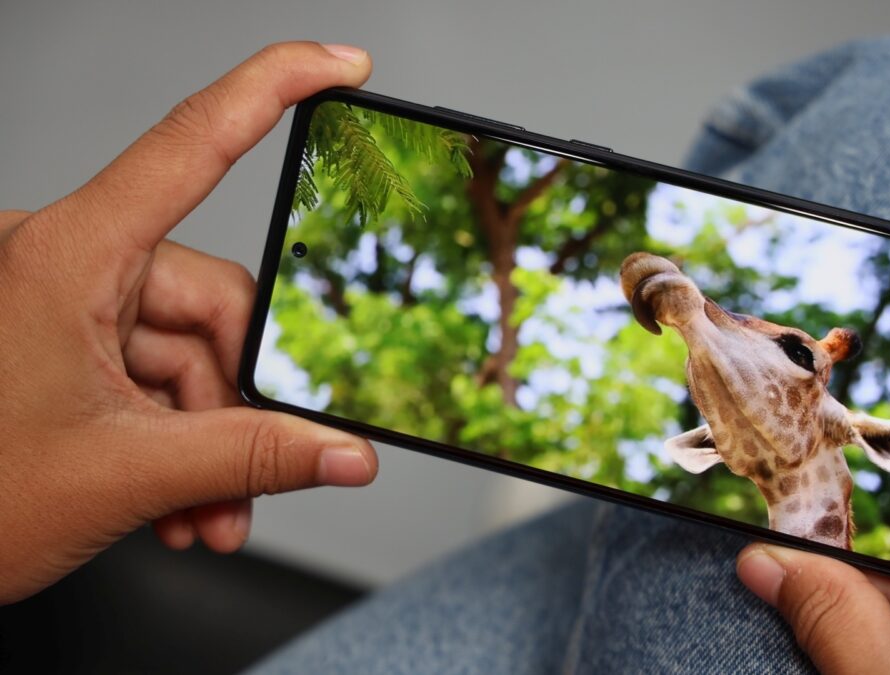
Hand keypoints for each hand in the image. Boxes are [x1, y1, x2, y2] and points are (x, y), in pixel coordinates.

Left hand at [0, 42, 378, 604]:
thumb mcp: (124, 474)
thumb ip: (254, 458)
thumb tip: (347, 453)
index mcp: (65, 254)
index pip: (191, 143)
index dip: (275, 89)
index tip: (341, 65)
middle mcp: (66, 262)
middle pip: (213, 301)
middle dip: (237, 402)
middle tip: (243, 480)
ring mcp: (67, 304)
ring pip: (193, 351)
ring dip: (212, 439)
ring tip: (205, 511)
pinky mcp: (68, 342)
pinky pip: (160, 375)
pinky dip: (180, 439)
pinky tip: (179, 499)